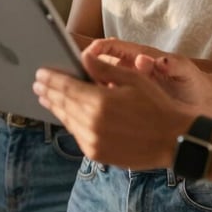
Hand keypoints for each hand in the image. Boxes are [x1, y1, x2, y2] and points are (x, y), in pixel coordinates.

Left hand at [33, 47, 192, 168]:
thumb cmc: (156, 105)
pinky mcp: (97, 154)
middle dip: (49, 92)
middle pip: (63, 104)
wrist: (173, 140)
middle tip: (38, 84)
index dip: (51, 79)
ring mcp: (93, 142)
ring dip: (56, 107)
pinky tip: (66, 114)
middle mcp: (92, 124)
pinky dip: (69, 122)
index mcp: (99, 102)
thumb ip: (103, 68)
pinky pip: (77, 134)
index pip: (66, 87)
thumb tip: (82, 57)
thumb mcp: (132, 79)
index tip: (40, 73)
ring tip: (47, 98)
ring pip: (67, 120)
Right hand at [84, 38, 203, 104]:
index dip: (96, 49)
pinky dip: (97, 102)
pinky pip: (106, 98)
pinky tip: (91, 111)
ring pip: (99, 82)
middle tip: (73, 78)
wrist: (198, 103)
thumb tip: (155, 61)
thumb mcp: (184, 72)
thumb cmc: (191, 83)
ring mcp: (125, 84)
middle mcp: (129, 68)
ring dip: (88, 87)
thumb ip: (171, 65)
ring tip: (77, 96)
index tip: (85, 57)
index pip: (111, 46)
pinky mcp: (125, 98)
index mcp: (139, 56)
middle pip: (99, 63)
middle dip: (85, 69)